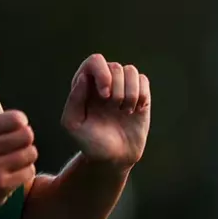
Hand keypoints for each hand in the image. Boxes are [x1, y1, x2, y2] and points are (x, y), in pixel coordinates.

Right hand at [0, 109, 38, 208]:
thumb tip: (1, 93)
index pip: (16, 119)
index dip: (18, 122)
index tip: (15, 126)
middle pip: (26, 135)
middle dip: (23, 140)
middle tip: (13, 145)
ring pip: (30, 153)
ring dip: (23, 156)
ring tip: (10, 159)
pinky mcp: (0, 184)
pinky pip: (29, 171)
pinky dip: (22, 172)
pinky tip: (9, 173)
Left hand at [61, 54, 150, 169]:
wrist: (114, 157)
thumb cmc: (90, 143)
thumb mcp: (73, 124)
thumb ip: (74, 100)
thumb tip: (85, 78)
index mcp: (85, 85)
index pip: (95, 61)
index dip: (103, 74)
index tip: (104, 96)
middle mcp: (104, 82)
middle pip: (116, 67)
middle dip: (118, 90)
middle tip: (114, 109)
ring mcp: (123, 88)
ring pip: (132, 72)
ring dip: (131, 93)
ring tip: (125, 111)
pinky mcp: (141, 96)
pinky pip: (144, 81)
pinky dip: (142, 96)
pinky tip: (136, 110)